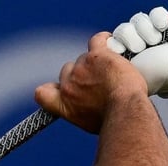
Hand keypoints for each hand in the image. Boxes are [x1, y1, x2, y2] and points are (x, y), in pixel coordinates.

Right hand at [34, 32, 149, 133]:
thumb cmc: (114, 120)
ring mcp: (80, 69)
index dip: (50, 88)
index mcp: (64, 106)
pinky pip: (96, 41)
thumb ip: (82, 111)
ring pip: (85, 58)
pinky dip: (104, 40)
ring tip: (113, 68)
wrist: (125, 110)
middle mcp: (68, 87)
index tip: (62, 88)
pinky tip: (111, 42)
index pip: (42, 93)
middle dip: (82, 73)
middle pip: (68, 71)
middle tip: (100, 79)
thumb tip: (90, 109)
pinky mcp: (96, 56)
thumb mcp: (90, 123)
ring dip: (96, 61)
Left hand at [107, 7, 167, 103]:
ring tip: (156, 41)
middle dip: (131, 37)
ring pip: (138, 20)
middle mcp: (139, 44)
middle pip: (123, 29)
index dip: (116, 43)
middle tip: (140, 48)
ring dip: (145, 30)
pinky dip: (158, 20)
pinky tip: (165, 29)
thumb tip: (103, 64)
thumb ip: (115, 69)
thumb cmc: (160, 74)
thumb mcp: (131, 75)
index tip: (122, 51)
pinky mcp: (167, 22)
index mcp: (128, 58)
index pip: (112, 42)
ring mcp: (153, 33)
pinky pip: (155, 13)